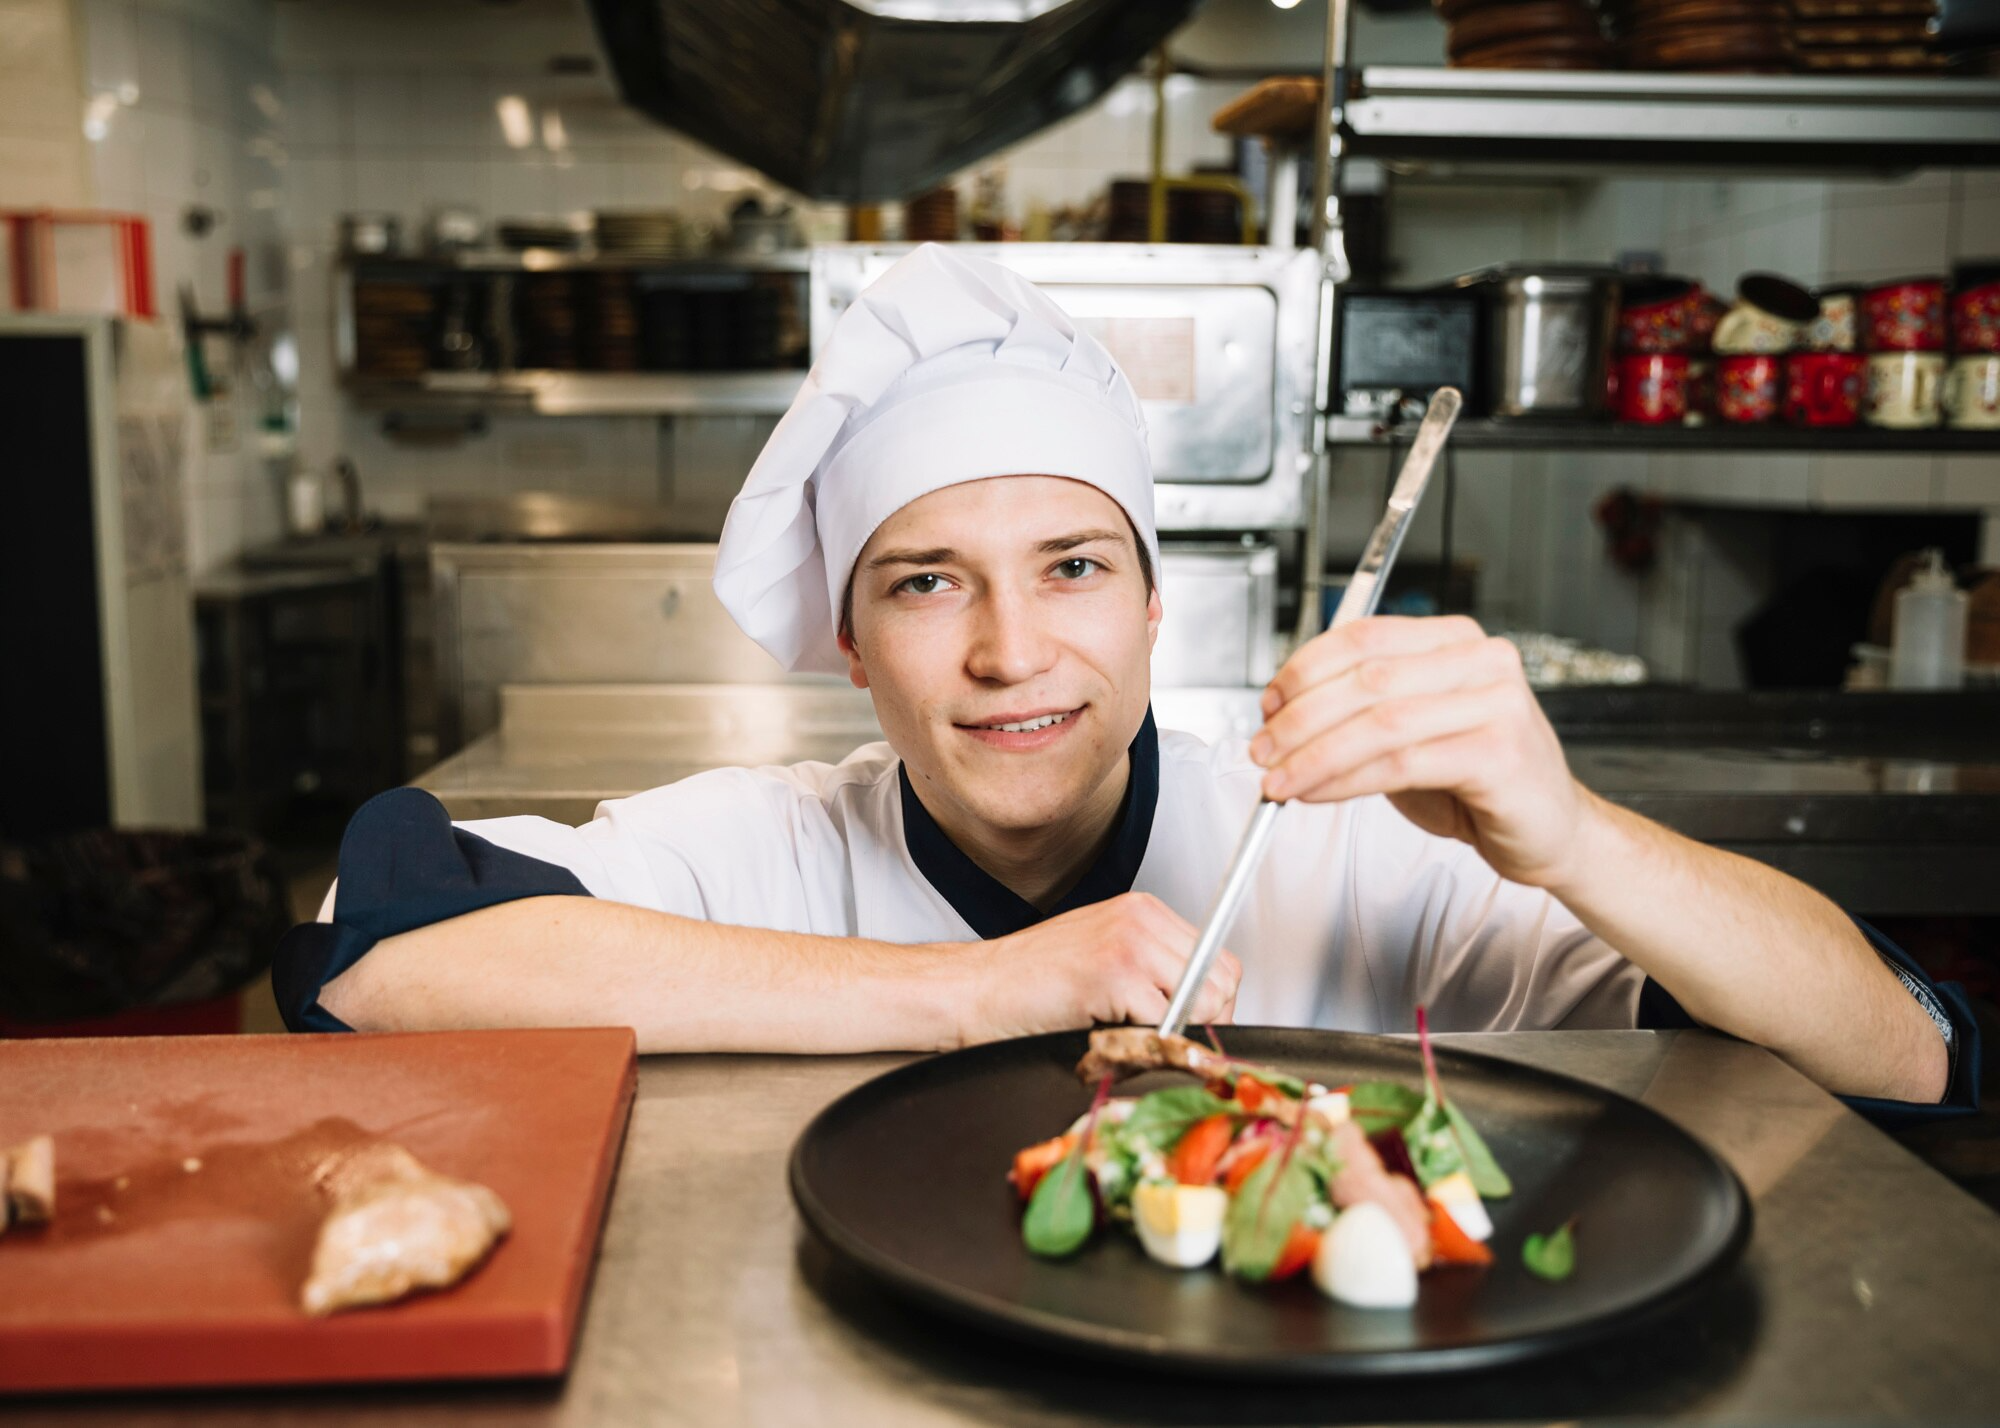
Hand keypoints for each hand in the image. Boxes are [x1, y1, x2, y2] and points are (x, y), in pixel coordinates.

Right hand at [955, 892, 1241, 1044]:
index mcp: (1142, 911)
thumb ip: (1151, 969)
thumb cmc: (1029, 980)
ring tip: (1132, 1037)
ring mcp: (1130, 945)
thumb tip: (1201, 1007)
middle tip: (1170, 1042)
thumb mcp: (1102, 956)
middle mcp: (1141, 920)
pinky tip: (1111, 1034)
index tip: (1192, 1026)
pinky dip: (1146, 1042)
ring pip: (1201, 1004)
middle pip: (1222, 981)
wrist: (975, 988)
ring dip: (1174, 1033)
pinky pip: (1166, 1023)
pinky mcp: (1115, 976)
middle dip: (1205, 1022)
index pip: (1219, 958)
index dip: (1213, 1002)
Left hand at [1251, 615, 1588, 888]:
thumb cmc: (1479, 782)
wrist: (1551, 830)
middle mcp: (1481, 660)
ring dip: (1313, 754)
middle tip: (1262, 749)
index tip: (1267, 704)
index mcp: (1455, 640)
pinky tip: (1317, 793)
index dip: (1304, 668)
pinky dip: (1346, 780)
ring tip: (1278, 780)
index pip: (1364, 636)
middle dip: (1299, 718)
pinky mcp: (1498, 754)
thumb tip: (1283, 713)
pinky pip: (1401, 763)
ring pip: (1378, 722)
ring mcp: (1496, 704)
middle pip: (1365, 677)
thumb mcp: (1412, 732)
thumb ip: (1362, 711)